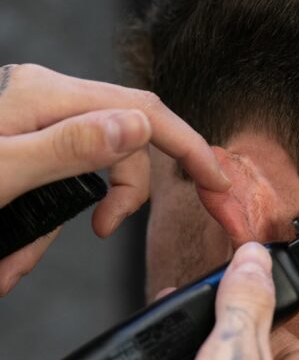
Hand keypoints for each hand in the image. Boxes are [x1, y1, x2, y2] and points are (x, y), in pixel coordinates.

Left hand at [0, 63, 228, 293]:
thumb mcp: (3, 171)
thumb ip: (71, 147)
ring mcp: (33, 118)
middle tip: (101, 231)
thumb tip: (139, 126)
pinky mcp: (20, 140)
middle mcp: (45, 99)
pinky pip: (52, 181)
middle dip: (120, 195)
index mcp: (47, 96)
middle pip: (122, 144)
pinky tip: (9, 253)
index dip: (189, 146)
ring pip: (85, 170)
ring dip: (60, 224)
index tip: (216, 184)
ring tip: (13, 263)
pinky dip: (38, 223)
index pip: (143, 111)